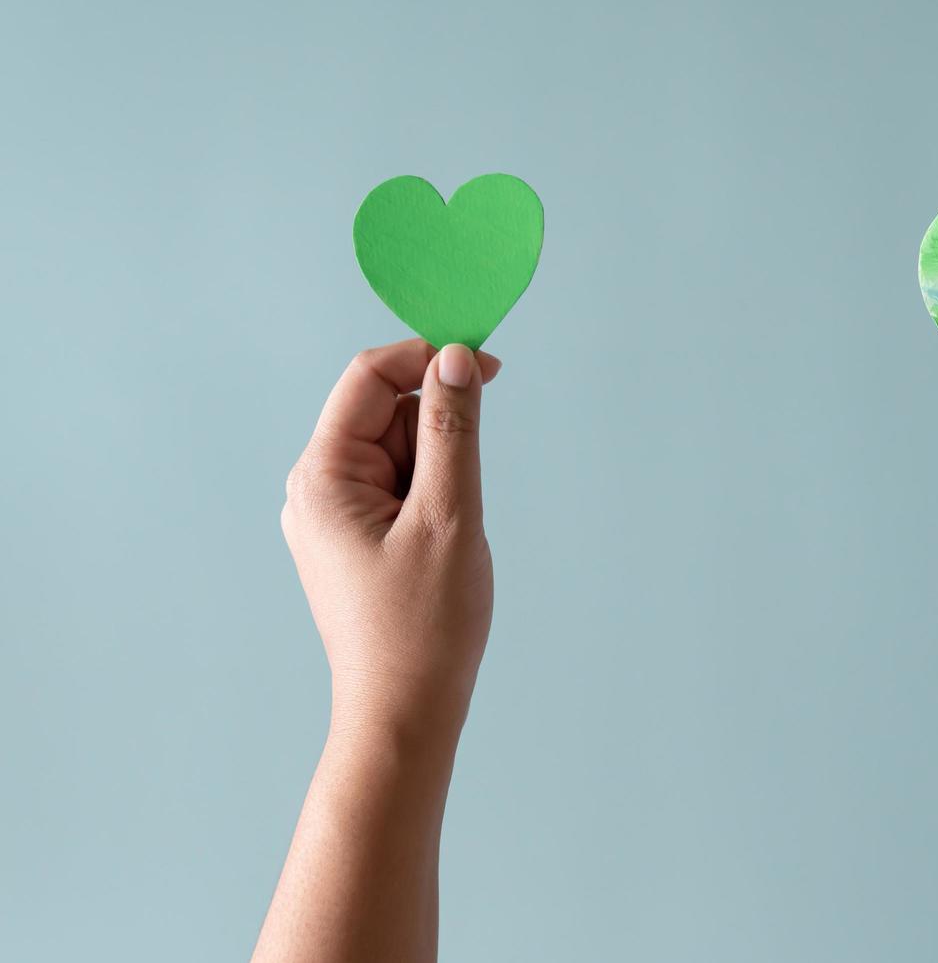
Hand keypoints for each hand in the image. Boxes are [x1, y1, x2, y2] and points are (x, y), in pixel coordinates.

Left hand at [281, 339, 501, 740]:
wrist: (405, 713)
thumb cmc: (424, 624)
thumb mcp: (448, 515)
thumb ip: (453, 429)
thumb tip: (454, 357)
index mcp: (322, 475)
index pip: (370, 377)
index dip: (428, 359)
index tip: (488, 369)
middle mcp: (315, 488)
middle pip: (386, 413)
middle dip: (439, 431)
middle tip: (467, 492)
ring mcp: (331, 516)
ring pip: (398, 451)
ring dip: (440, 470)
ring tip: (450, 534)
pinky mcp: (353, 539)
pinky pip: (397, 488)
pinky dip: (432, 496)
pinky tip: (443, 543)